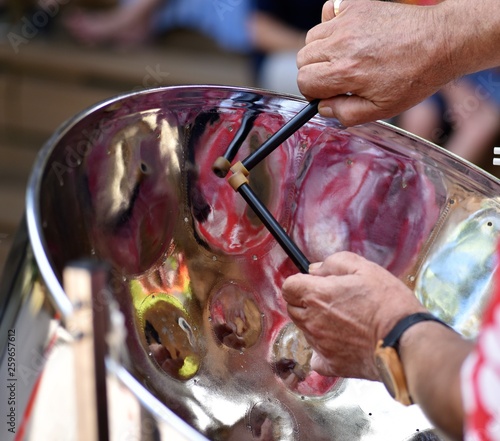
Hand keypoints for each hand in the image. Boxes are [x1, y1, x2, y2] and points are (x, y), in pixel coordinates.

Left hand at [281, 251, 426, 379]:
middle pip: (293, 309)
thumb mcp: (364, 268)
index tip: (312, 284)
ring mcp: (320, 345)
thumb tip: (315, 269)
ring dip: (315, 323)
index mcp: (317, 295)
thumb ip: (334, 263)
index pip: (288, 287)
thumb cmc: (388, 302)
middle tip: (331, 300)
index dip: (299, 283)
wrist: (406, 340)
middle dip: (305, 302)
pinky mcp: (331, 365)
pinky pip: (316, 357)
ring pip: (305, 330)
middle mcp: (313, 321)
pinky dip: (323, 350)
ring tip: (344, 321)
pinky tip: (341, 343)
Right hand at [297, 0, 451, 125]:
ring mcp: (348, 21)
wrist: (439, 42)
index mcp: (345, 72)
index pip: (304, 81)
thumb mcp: (381, 109)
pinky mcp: (356, 5)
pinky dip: (331, 23)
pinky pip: (328, 12)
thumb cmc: (413, 77)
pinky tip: (347, 35)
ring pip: (312, 37)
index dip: (312, 91)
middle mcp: (342, 44)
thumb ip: (346, 113)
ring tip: (343, 56)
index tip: (325, 92)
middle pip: (303, 59)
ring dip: (321, 50)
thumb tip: (324, 108)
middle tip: (334, 77)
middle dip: (314, 72)